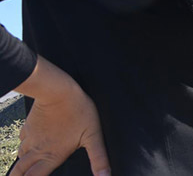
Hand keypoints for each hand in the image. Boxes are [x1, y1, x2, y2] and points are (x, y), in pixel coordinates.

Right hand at [12, 57, 109, 175]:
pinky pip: (22, 141)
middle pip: (20, 171)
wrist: (57, 90)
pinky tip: (29, 146)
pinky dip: (24, 147)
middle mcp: (38, 150)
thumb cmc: (79, 111)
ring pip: (20, 157)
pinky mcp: (29, 126)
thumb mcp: (93, 136)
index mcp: (52, 156)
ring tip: (25, 169)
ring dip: (21, 165)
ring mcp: (31, 138)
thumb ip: (98, 158)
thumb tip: (105, 175)